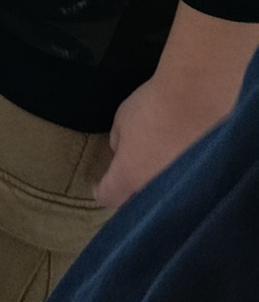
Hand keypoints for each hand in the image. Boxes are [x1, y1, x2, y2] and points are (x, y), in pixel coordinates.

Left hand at [97, 68, 232, 209]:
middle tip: (129, 180)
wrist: (196, 99)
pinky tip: (180, 168)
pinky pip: (186, 188)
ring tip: (156, 174)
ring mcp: (181, 188)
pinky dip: (180, 181)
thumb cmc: (152, 106)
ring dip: (157, 189)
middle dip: (130, 195)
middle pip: (137, 203)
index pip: (108, 196)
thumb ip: (119, 142)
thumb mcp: (122, 120)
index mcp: (129, 176)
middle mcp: (154, 189)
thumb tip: (123, 152)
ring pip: (163, 199)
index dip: (100, 191)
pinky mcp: (204, 181)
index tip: (98, 185)